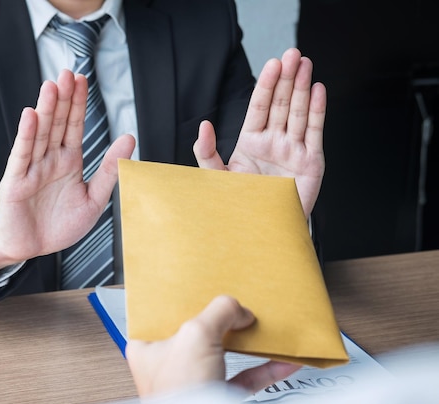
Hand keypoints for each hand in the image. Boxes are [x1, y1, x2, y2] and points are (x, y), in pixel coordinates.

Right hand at [0, 70, 134, 276]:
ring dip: (46, 110)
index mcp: (68, 161)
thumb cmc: (60, 225)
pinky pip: (21, 156)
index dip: (79, 103)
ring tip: (51, 86)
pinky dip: (26, 136)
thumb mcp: (94, 199)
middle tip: (69, 73)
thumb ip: (110, 170)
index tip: (83, 79)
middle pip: (57, 124)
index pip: (75, 126)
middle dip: (63, 99)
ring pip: (40, 134)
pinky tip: (30, 116)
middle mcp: (49, 160)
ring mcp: (31, 168)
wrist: (32, 248)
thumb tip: (130, 138)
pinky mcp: (15, 182)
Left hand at [126, 295, 299, 397]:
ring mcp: (194, 380)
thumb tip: (238, 311)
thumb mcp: (197, 334)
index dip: (185, 299)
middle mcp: (168, 363)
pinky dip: (264, 368)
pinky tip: (280, 359)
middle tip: (235, 305)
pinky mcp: (217, 396)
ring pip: (224, 352)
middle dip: (220, 318)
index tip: (203, 287)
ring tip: (259, 326)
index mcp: (147, 345)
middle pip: (199, 330)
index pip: (166, 313)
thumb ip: (219, 311)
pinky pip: (245, 377)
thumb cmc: (178, 392)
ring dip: (246, 341)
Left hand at [193, 48, 325, 217]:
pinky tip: (317, 90)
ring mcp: (293, 150)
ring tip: (305, 64)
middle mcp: (274, 142)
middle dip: (287, 78)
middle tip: (292, 53)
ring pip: (299, 112)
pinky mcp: (311, 161)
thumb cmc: (240, 205)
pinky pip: (314, 131)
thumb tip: (204, 125)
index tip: (272, 65)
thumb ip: (206, 152)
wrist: (263, 231)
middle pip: (282, 104)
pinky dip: (317, 110)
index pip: (260, 107)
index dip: (266, 85)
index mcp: (251, 142)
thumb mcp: (217, 178)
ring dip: (302, 87)